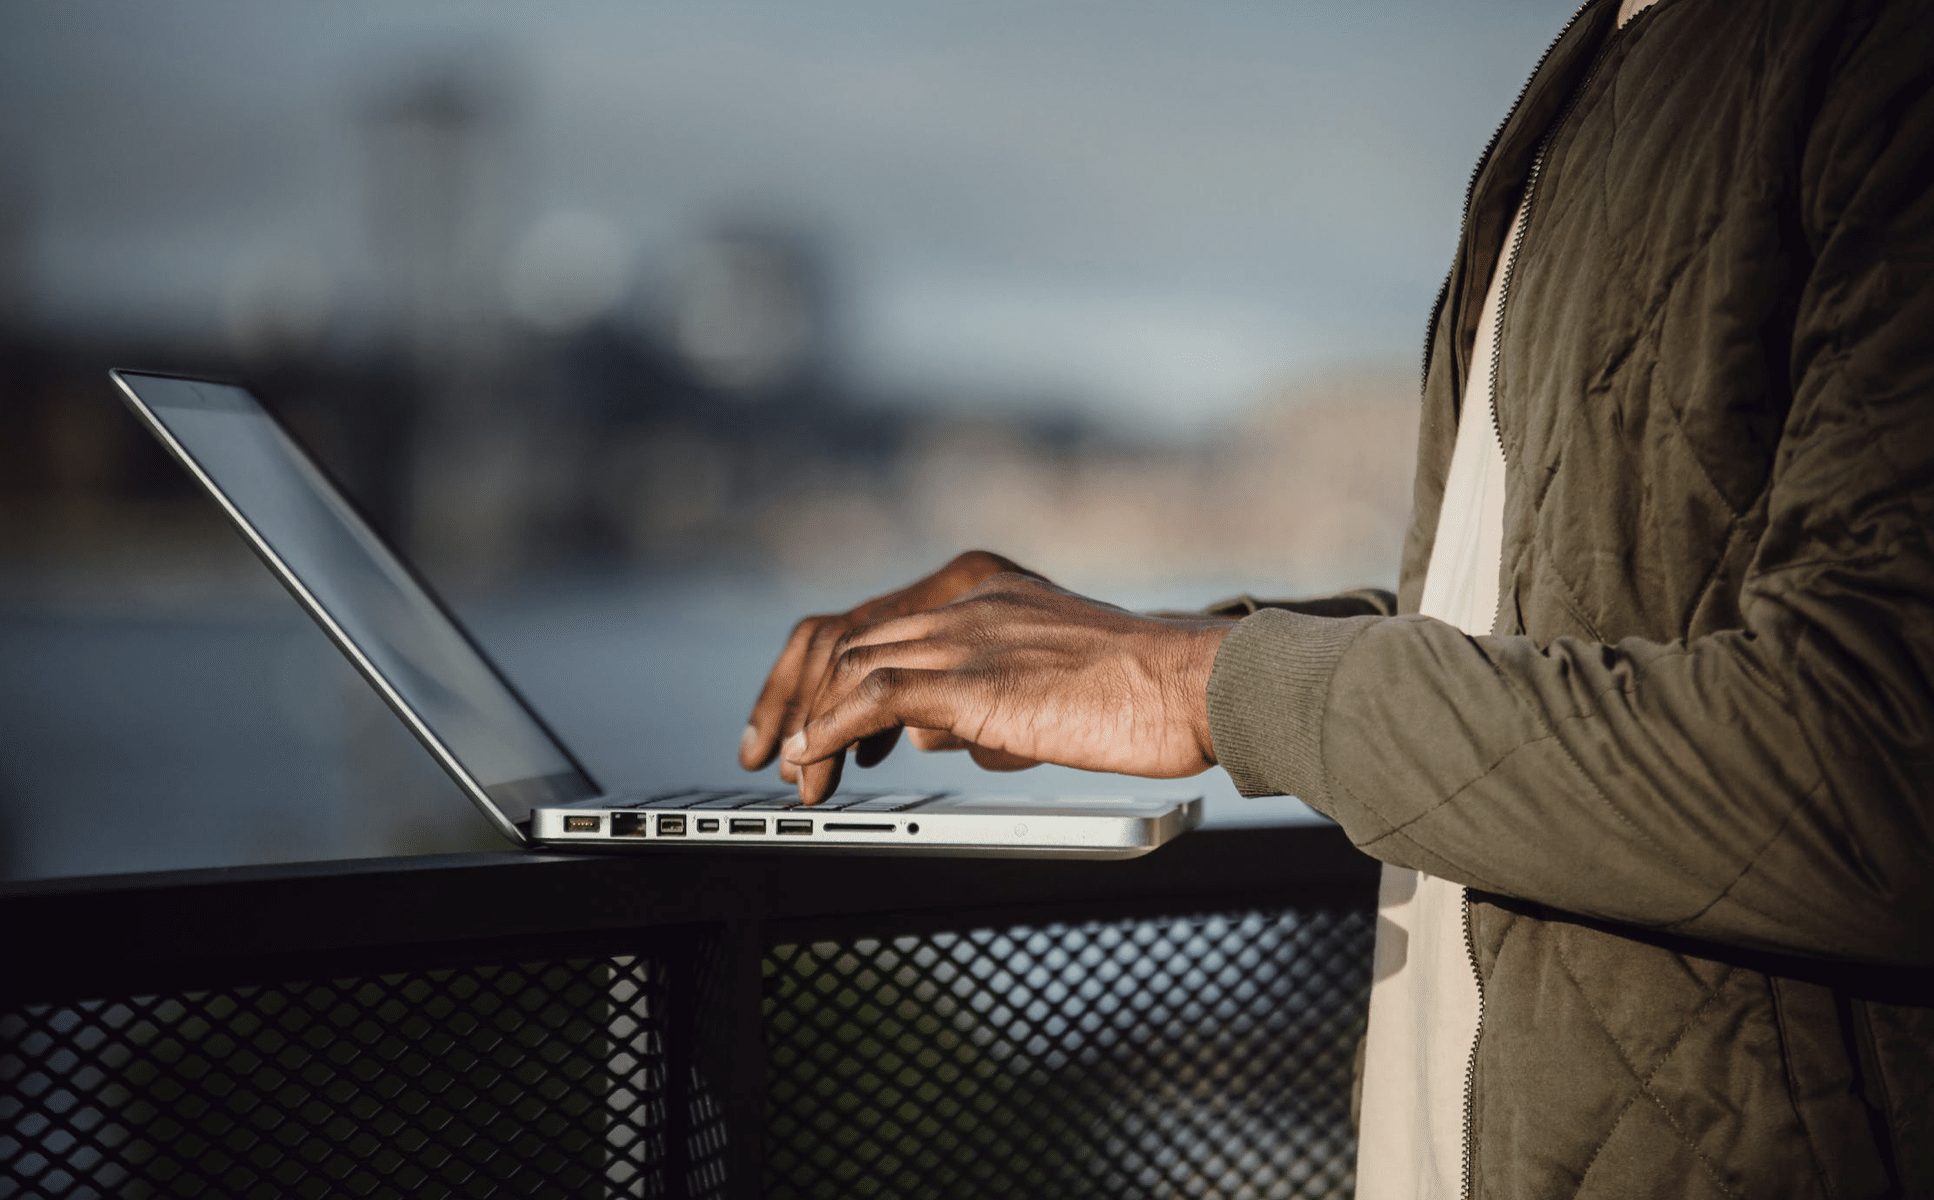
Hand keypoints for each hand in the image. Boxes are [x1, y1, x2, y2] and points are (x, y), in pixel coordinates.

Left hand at [780, 572, 1229, 803]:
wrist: (1200, 684)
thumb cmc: (1148, 694)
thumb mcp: (1052, 684)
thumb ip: (990, 695)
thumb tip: (938, 732)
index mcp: (992, 592)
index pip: (887, 625)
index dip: (838, 676)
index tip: (815, 722)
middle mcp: (972, 599)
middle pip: (855, 638)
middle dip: (808, 698)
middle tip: (785, 751)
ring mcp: (971, 635)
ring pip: (855, 664)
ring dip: (814, 723)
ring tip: (800, 774)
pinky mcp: (975, 678)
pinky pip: (875, 695)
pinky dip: (831, 729)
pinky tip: (813, 760)